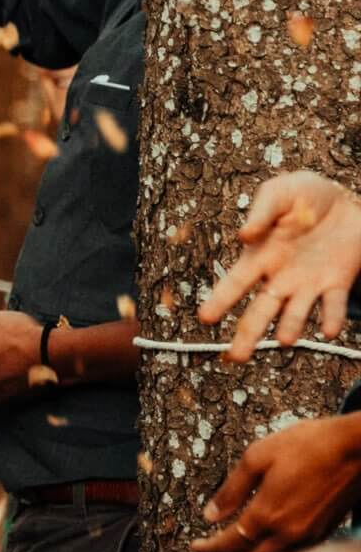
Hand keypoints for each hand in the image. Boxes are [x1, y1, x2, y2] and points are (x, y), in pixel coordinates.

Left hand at [191, 413, 360, 551]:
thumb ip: (231, 490)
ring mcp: (309, 537)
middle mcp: (288, 534)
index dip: (206, 550)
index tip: (193, 547)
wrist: (358, 448)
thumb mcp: (257, 457)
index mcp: (267, 515)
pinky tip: (261, 546)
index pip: (227, 546)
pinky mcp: (324, 533)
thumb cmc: (308, 445)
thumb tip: (209, 515)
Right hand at [196, 171, 360, 362]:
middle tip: (237, 357)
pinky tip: (328, 330)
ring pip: (295, 314)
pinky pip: (333, 305)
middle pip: (260, 311)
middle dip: (248, 334)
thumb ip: (262, 213)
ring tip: (284, 339)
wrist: (346, 200)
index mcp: (259, 257)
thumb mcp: (279, 193)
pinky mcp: (338, 282)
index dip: (220, 300)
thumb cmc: (303, 195)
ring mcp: (308, 284)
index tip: (205, 318)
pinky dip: (331, 319)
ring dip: (290, 327)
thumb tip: (244, 236)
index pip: (235, 283)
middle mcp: (280, 277)